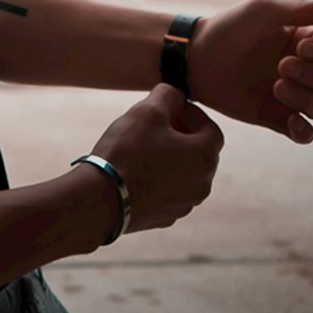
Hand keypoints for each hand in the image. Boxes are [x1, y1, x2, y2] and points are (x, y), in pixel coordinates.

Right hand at [89, 83, 224, 234]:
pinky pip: (169, 190)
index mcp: (205, 157)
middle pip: (200, 151)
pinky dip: (159, 177)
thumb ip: (168, 95)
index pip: (211, 128)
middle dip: (182, 134)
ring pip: (185, 172)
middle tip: (158, 123)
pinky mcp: (165, 217)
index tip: (172, 106)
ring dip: (171, 156)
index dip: (192, 113)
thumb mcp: (147, 110)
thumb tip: (175, 95)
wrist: (102, 200)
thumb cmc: (128, 152)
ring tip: (144, 146)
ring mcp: (184, 204)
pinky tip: (136, 170)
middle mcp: (202, 184)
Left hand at [188, 0, 312, 143]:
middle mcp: (304, 70)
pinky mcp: (276, 118)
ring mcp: (292, 96)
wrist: (195, 57)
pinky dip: (304, 131)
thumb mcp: (263, 11)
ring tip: (277, 87)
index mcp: (306, 42)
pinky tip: (291, 122)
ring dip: (307, 100)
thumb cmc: (229, 28)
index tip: (301, 47)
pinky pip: (304, 133)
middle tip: (283, 66)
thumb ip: (300, 8)